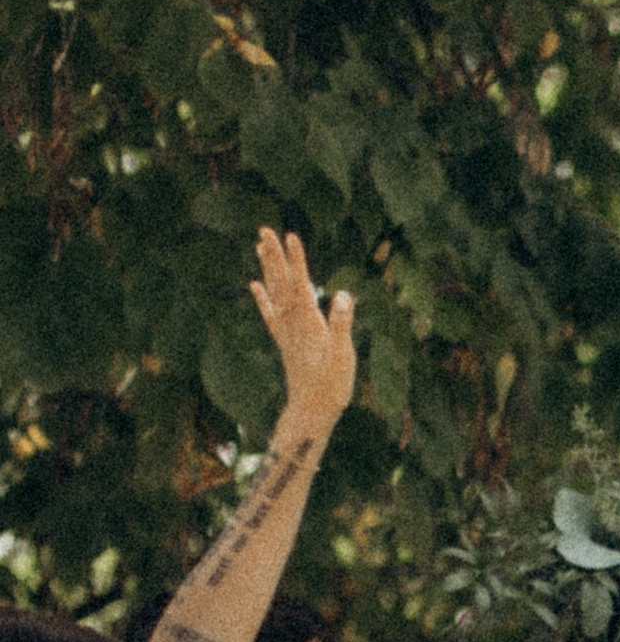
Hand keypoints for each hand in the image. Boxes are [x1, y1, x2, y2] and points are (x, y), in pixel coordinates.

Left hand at [246, 227, 356, 426]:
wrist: (310, 412)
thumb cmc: (331, 386)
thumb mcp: (344, 356)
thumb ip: (342, 325)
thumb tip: (343, 295)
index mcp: (309, 323)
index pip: (301, 284)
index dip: (297, 259)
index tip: (290, 235)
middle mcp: (293, 323)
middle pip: (282, 283)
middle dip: (274, 256)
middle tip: (264, 229)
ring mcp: (286, 332)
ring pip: (275, 294)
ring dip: (268, 270)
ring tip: (259, 247)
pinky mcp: (285, 342)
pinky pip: (271, 315)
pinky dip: (262, 298)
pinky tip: (255, 285)